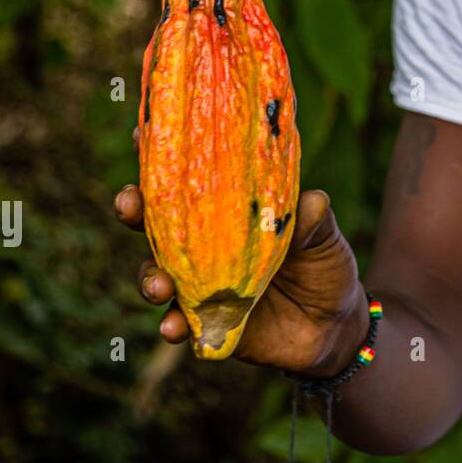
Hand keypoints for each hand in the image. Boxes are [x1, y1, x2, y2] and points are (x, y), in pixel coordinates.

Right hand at [116, 126, 367, 377]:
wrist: (333, 326)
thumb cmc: (325, 265)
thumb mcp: (325, 236)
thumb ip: (315, 218)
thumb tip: (312, 200)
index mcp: (229, 212)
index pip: (191, 179)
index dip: (162, 157)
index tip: (140, 134)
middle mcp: (206, 246)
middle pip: (157, 223)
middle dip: (134, 210)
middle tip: (127, 202)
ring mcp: (202, 286)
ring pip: (159, 275)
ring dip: (150, 278)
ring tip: (159, 284)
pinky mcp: (207, 324)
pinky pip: (180, 325)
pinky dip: (173, 326)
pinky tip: (173, 328)